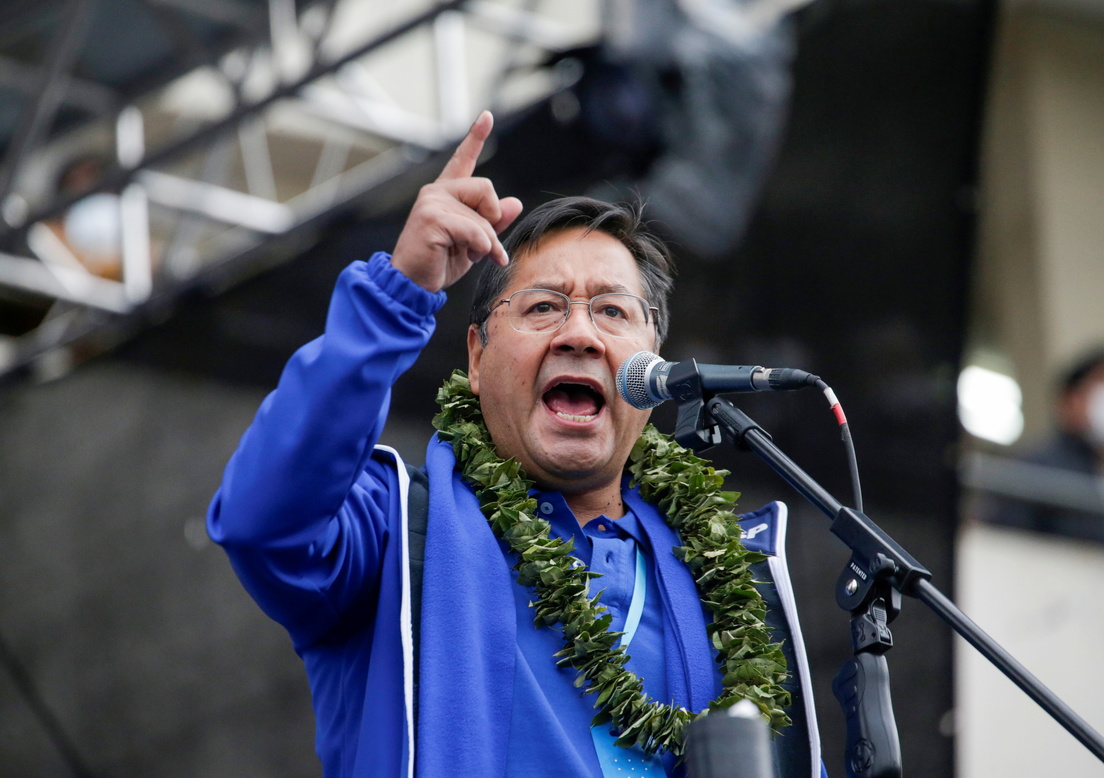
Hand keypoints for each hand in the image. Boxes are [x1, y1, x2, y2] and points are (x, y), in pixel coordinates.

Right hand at [390, 111, 523, 292]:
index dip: (476, 137)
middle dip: (494, 220)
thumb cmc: (439, 262)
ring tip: (478, 256)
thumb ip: (494, 222)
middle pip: (486, 188)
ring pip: (483, 214)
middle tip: (488, 246)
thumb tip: (515, 202)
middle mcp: (437, 192)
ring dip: (489, 242)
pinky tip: (474, 256)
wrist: (412, 284)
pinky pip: (474, 230)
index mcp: (446, 194)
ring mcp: (432, 203)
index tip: (487, 116)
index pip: (463, 159)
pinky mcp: (432, 219)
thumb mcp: (474, 242)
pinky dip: (482, 247)